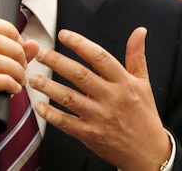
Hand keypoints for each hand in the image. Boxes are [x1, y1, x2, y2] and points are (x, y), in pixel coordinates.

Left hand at [30, 28, 170, 170]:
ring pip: (69, 98)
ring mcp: (100, 117)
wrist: (148, 151)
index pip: (100, 57)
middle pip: (80, 75)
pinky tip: (39, 105)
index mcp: (124, 82)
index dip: (80, 44)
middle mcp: (111, 98)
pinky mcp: (91, 135)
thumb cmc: (144, 115)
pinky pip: (66, 123)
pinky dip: (51, 114)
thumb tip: (139, 31)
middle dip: (57, 61)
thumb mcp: (143, 82)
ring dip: (49, 87)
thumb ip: (137, 55)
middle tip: (40, 53)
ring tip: (34, 78)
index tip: (63, 35)